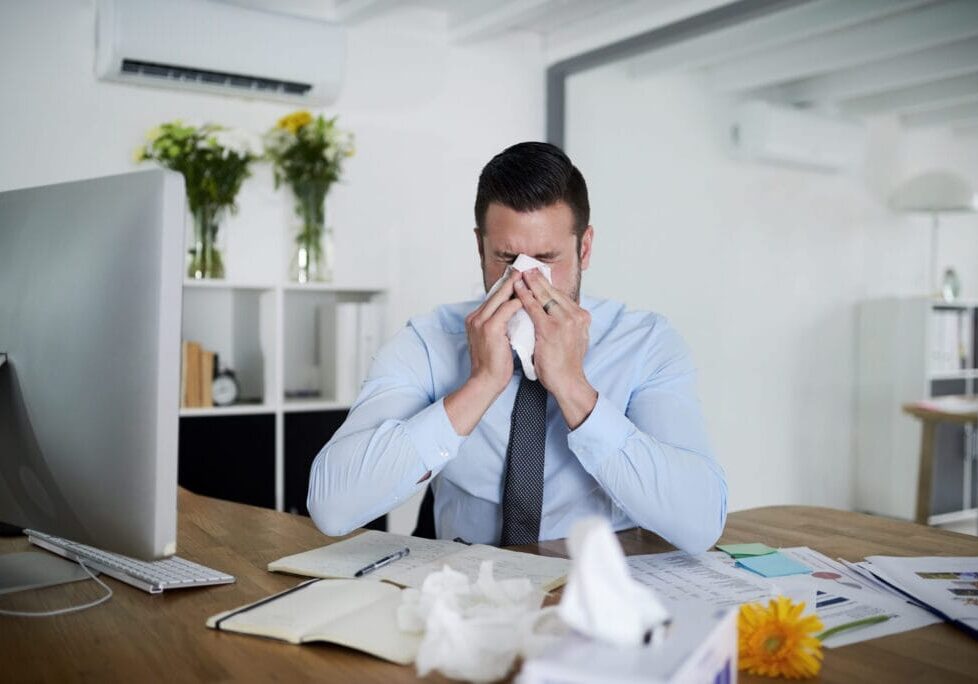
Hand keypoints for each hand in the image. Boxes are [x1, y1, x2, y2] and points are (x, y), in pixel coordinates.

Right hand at [444, 270, 522, 435]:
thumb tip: (517, 315)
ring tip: (532, 278)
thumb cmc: (494, 365)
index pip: (494, 297)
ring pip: (501, 297)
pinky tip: (531, 298)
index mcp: (475, 319)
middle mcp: (475, 317)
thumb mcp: (497, 340)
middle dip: (513, 280)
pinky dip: (519, 302)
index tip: (522, 277)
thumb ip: (502, 325)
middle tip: (528, 269)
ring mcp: (480, 322)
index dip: (508, 286)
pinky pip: (507, 309)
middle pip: (496, 292)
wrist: (485, 382)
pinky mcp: (489, 328)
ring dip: (518, 287)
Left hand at [514, 269, 596, 428]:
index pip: (562, 296)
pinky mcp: (551, 328)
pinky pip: (534, 308)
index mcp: (582, 317)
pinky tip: (517, 290)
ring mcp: (565, 321)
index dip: (548, 285)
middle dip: (538, 279)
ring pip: (544, 296)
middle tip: (527, 268)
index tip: (538, 275)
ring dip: (530, 283)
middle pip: (553, 292)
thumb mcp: (574, 339)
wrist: (568, 382)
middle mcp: (576, 316)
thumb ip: (567, 324)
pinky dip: (524, 297)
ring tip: (519, 274)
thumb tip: (557, 314)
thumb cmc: (567, 365)